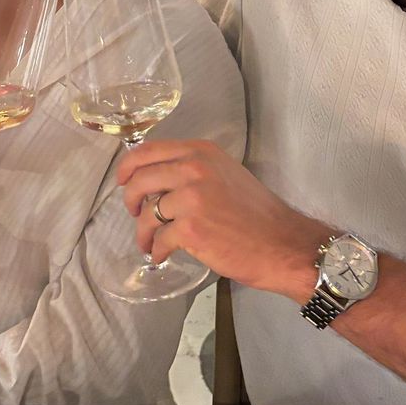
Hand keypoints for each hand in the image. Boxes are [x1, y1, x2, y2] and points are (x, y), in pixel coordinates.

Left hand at [116, 139, 328, 297]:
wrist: (281, 243)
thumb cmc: (256, 213)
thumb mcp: (225, 174)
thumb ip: (193, 169)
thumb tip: (158, 180)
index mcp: (201, 151)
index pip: (148, 150)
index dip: (129, 167)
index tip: (124, 181)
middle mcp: (194, 168)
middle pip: (140, 178)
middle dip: (130, 200)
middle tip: (135, 214)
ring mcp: (192, 198)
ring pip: (146, 213)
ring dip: (142, 232)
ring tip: (149, 244)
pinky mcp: (192, 229)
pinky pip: (158, 239)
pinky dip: (157, 250)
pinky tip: (163, 255)